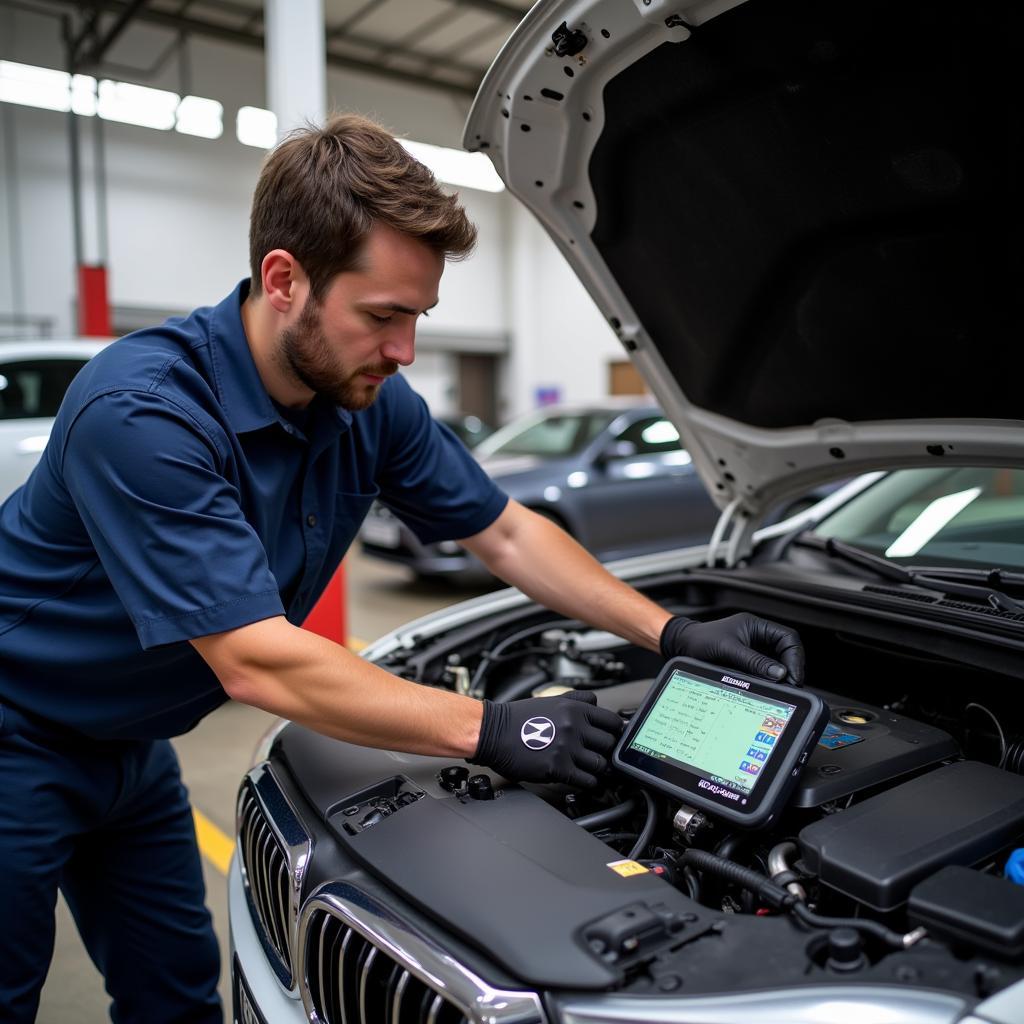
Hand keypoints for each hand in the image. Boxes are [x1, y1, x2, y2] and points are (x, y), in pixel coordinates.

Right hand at [469, 691, 622, 787]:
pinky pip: (586, 780)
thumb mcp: (552, 699)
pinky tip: (586, 781)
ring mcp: (567, 748)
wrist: (493, 732)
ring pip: (600, 764)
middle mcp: (574, 726)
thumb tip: (597, 703)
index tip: (614, 739)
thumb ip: (578, 699)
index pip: (613, 722)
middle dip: (608, 752)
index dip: (616, 732)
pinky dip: (590, 784)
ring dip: (599, 770)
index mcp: (575, 708)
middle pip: (610, 744)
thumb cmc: (519, 718)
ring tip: (595, 771)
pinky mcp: (557, 768)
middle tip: (603, 756)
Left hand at [660, 612, 804, 684]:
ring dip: (780, 676)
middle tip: (791, 686)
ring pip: (777, 664)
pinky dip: (768, 680)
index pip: (788, 638)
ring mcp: (753, 650)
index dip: (795, 657)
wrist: (681, 646)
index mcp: (756, 626)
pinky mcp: (747, 662)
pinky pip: (765, 671)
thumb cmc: (700, 640)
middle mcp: (757, 637)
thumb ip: (754, 661)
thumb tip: (779, 673)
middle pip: (786, 652)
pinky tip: (767, 687)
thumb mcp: (728, 650)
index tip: (793, 676)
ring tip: (780, 688)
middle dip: (790, 669)